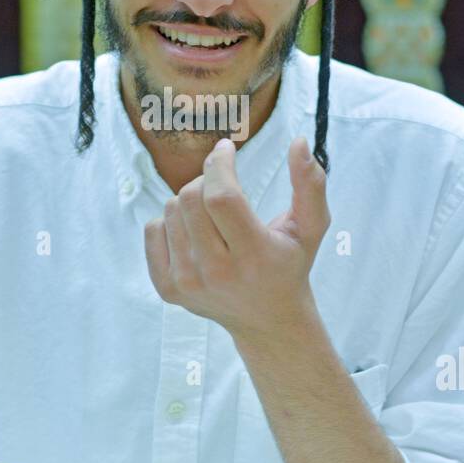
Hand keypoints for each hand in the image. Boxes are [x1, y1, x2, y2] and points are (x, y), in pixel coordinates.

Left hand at [143, 135, 329, 340]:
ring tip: (214, 215)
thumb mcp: (311, 227)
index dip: (219, 164)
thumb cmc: (290, 265)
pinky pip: (153, 229)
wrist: (267, 321)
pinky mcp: (166, 288)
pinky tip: (195, 233)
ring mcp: (187, 283)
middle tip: (223, 183)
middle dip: (206, 178)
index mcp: (254, 256)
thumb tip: (299, 141)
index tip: (225, 148)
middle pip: (190, 198)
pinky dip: (171, 221)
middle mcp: (216, 273)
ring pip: (171, 209)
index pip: (221, 196)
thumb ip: (311, 184)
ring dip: (191, 199)